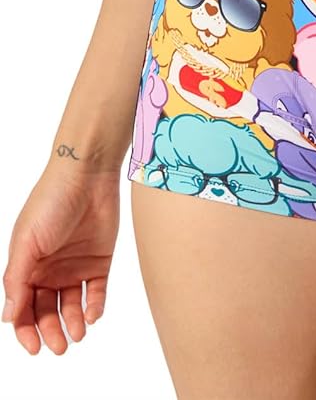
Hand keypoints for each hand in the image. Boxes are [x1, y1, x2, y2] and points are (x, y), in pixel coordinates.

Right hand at [2, 161, 119, 355]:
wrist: (87, 173)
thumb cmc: (50, 202)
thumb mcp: (26, 241)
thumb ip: (17, 279)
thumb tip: (8, 317)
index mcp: (27, 266)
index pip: (23, 307)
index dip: (25, 330)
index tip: (33, 347)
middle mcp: (49, 269)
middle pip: (47, 311)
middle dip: (51, 331)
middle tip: (59, 346)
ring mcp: (74, 266)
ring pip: (72, 306)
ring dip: (74, 323)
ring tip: (78, 333)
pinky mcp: (99, 260)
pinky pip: (96, 291)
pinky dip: (95, 307)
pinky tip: (93, 315)